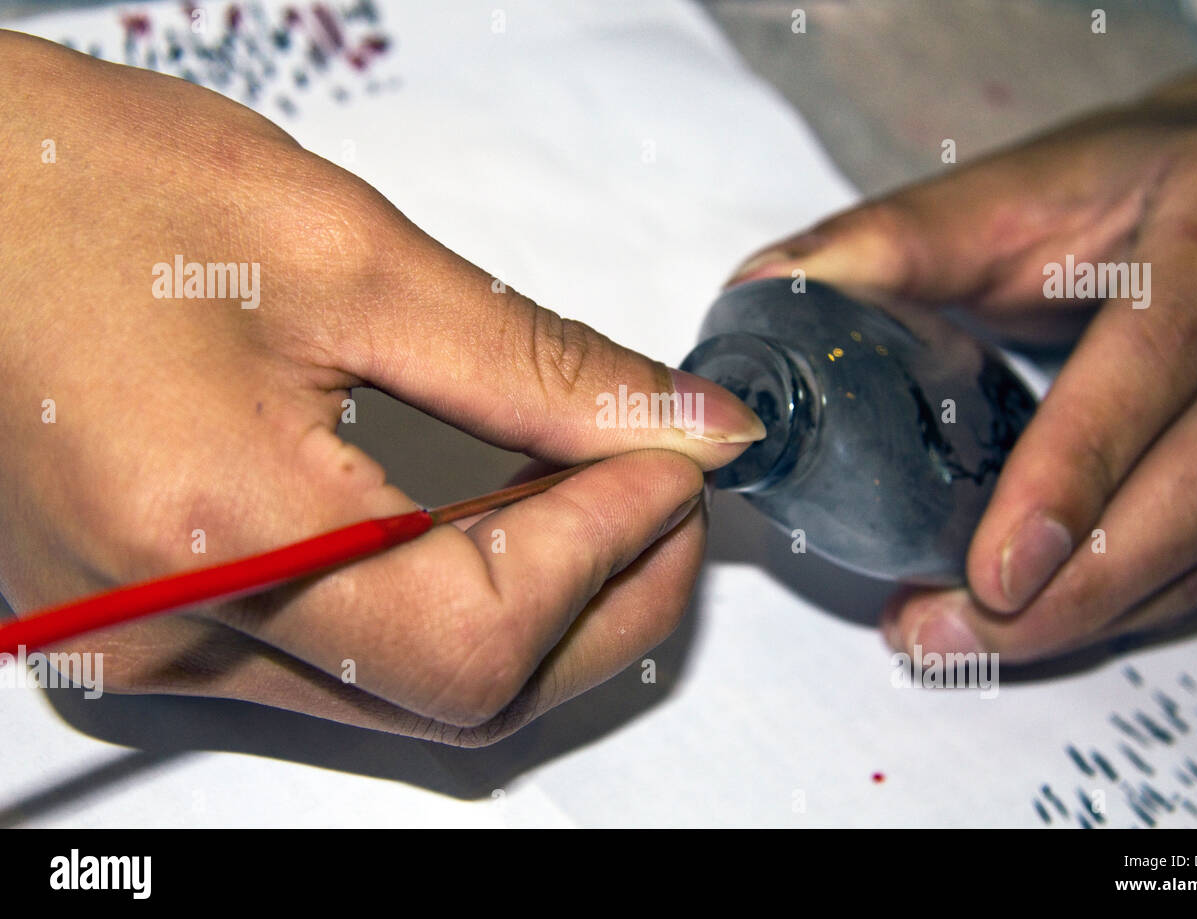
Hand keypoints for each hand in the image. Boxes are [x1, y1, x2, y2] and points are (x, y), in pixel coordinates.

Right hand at [0, 32, 763, 743]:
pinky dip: (448, 606)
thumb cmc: (70, 186)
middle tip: (660, 491)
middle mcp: (170, 634)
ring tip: (591, 494)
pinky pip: (343, 669)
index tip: (673, 458)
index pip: (488, 628)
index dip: (617, 547)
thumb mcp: (342, 252)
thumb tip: (674, 421)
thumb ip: (533, 362)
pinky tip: (487, 522)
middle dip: (607, 600)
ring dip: (538, 608)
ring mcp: (150, 648)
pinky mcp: (148, 628)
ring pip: (413, 700)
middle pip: (466, 698)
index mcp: (214, 535)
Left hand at [727, 37, 1196, 662]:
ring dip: (1100, 612)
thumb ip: (888, 242)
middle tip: (956, 626)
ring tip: (972, 639)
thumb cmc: (1113, 189)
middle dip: (1081, 581)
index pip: (1158, 349)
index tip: (993, 568)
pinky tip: (1047, 622)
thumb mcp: (1006, 192)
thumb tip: (765, 289)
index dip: (1079, 465)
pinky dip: (1135, 605)